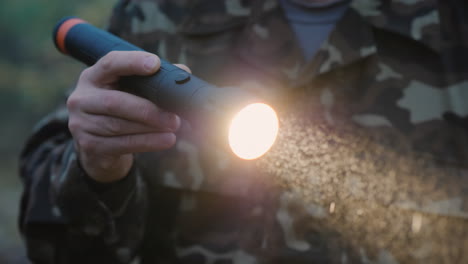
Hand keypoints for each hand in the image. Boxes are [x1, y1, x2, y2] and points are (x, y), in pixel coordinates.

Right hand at [67, 50, 189, 181]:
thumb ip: (154, 80)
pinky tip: (166, 140)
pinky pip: (122, 144)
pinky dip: (147, 142)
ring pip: (119, 125)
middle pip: (115, 102)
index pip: (110, 63)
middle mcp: (82, 98)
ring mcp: (81, 123)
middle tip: (175, 117)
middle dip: (148, 110)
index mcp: (93, 77)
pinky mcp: (89, 145)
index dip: (132, 62)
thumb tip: (183, 72)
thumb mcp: (131, 92)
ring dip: (151, 128)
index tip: (155, 64)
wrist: (99, 148)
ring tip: (175, 128)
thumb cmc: (121, 111)